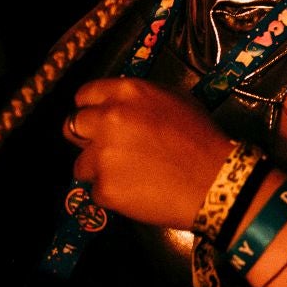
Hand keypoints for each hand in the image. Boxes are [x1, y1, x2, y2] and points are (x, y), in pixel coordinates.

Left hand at [63, 78, 233, 228]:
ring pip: (81, 164)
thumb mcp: (174, 100)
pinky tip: (137, 192)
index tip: (98, 121)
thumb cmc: (201, 138)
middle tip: (107, 150)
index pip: (84, 95)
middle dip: (86, 139)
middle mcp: (108, 119)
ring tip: (129, 175)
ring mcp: (103, 155)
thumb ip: (138, 100)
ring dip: (99, 170)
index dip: (90, 109)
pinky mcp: (104, 187)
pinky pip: (96, 191)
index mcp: (127, 92)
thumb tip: (119, 107)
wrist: (214, 181)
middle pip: (72, 126)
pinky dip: (112, 194)